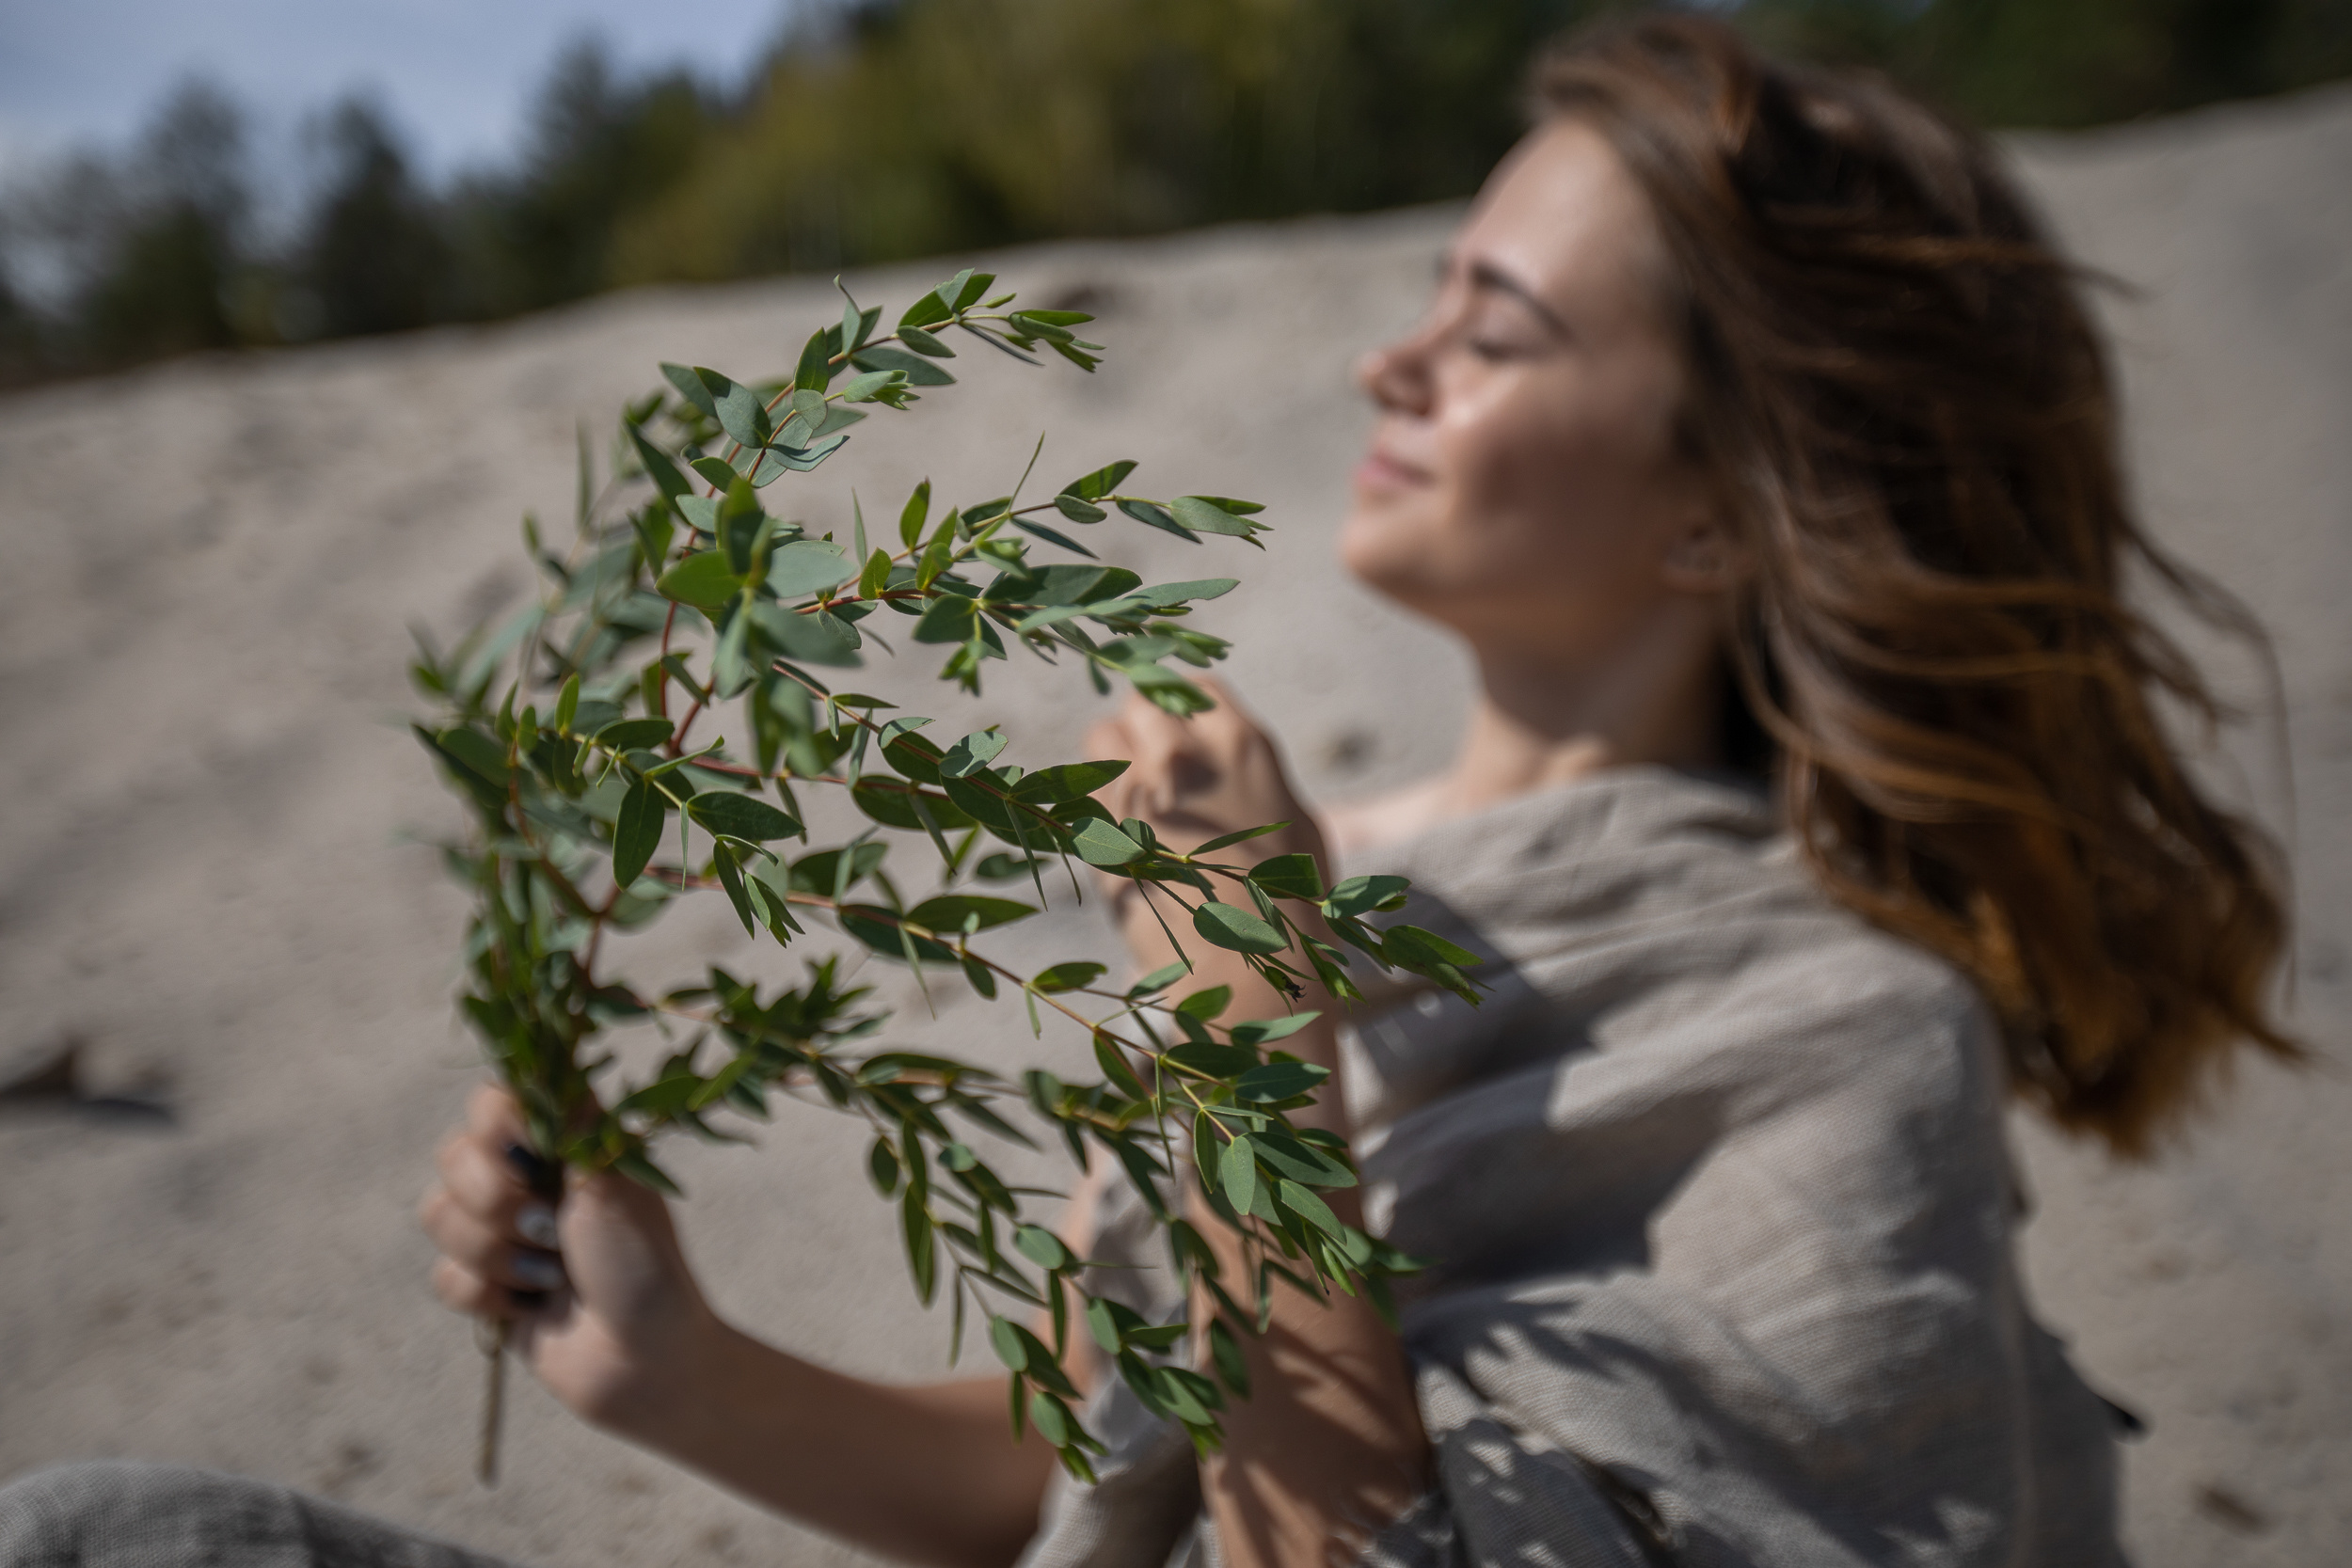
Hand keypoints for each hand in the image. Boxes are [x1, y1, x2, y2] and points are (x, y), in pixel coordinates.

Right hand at [419, 1084, 718, 1433]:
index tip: (532, 1153)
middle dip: (496, 1200)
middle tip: (551, 1226)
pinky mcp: (486, 1285)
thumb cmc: (644, 1264)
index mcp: (562, 1143)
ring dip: (500, 1254)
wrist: (645, 1360)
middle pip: (451, 1156)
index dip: (497, 1125)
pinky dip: (491, 1297)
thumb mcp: (613, 1183)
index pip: (491, 1099)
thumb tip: (551, 1051)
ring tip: (554, 1274)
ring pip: (438, 1217)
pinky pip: (444, 1276)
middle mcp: (526, 1177)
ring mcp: (502, 1232)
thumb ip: (570, 1122)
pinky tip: (532, 1308)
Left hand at [1085, 679, 1328, 972]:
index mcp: (1241, 743)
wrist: (1247, 968)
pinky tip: (1114, 830)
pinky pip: (1080, 786)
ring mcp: (1136, 787)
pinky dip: (1092, 800)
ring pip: (1101, 735)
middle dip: (1143, 727)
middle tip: (1150, 766)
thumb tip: (1227, 760)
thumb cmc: (1288, 903)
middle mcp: (1183, 752)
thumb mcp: (1295, 822)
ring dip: (1112, 758)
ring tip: (1130, 798)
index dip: (1185, 709)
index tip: (1181, 735)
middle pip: (1142, 701)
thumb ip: (1254, 777)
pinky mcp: (1098, 827)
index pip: (1196, 689)